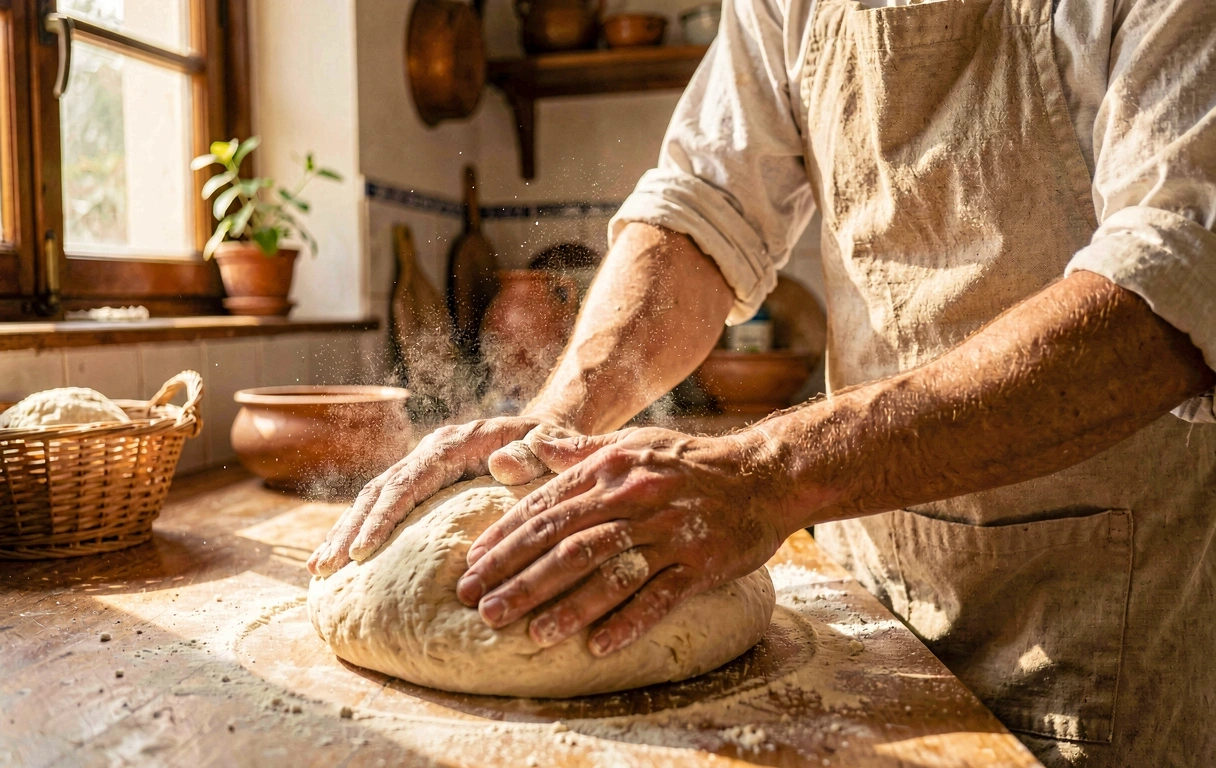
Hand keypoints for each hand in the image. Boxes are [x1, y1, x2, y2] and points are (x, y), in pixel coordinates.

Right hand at [307, 416, 571, 575]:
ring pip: (374, 498)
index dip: (384, 516)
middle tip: (323, 569)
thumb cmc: (554, 447)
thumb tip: (501, 463)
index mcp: (456, 444)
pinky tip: (341, 563)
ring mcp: (423, 469)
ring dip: (345, 532)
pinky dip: (361, 532)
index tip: (362, 551)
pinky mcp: (423, 486)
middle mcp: (431, 452)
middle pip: (380, 489)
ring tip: (318, 570)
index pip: (410, 479)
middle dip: (349, 529)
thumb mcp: (555, 446)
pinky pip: (384, 507)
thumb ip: (536, 452)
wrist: (547, 434)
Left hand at [453, 426, 787, 655]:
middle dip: (518, 577)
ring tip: (528, 633)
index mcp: (610, 470)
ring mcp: (668, 532)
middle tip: (480, 607)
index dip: (505, 539)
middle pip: (565, 542)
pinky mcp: (701, 562)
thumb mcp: (631, 445)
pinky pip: (660, 596)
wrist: (762, 475)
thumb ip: (575, 451)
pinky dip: (628, 621)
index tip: (471, 567)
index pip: (546, 508)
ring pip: (607, 570)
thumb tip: (522, 446)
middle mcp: (634, 498)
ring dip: (565, 604)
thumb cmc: (688, 462)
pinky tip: (597, 646)